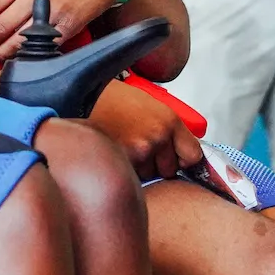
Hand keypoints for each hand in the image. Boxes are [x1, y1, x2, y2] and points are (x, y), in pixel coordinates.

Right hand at [86, 79, 202, 178]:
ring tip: (122, 148)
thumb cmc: (110, 99)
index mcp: (169, 120)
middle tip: (138, 148)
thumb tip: (179, 150)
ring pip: (148, 176)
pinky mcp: (123, 161)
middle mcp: (159, 136)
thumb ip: (166, 127)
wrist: (81, 97)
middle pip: (169, 170)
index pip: (193, 155)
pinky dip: (123, 170)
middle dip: (156, 164)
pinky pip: (131, 178)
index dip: (183, 159)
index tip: (176, 159)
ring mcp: (141, 151)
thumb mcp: (147, 105)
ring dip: (138, 169)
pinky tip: (114, 154)